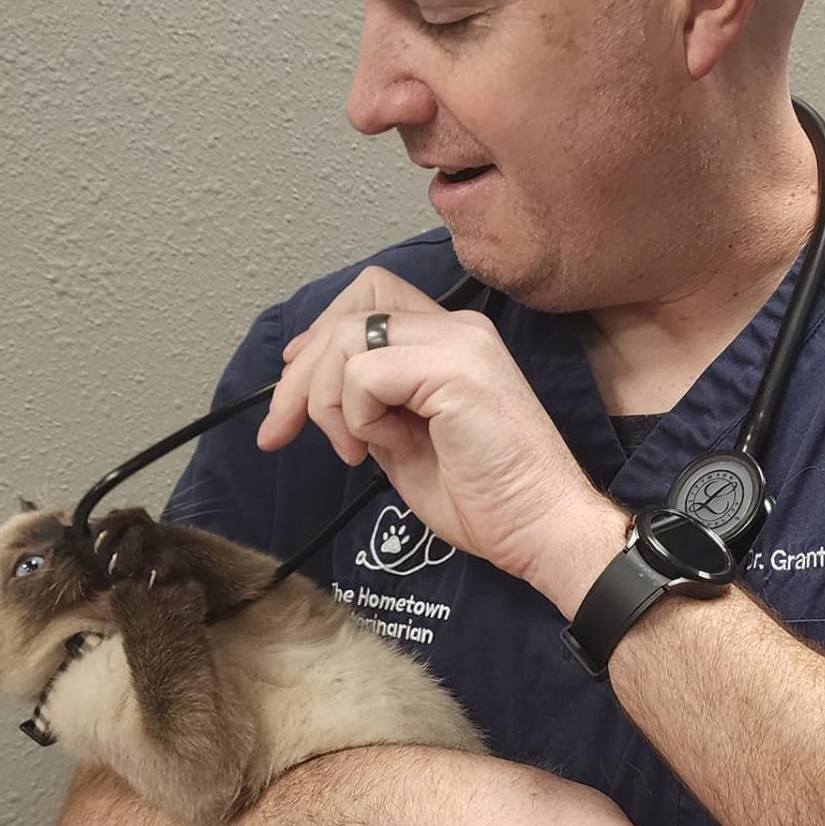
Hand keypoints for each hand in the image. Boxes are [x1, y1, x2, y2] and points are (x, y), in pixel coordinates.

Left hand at [256, 266, 616, 593]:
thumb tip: (316, 393)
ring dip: (328, 402)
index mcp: (453, 341)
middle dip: (299, 374)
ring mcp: (459, 344)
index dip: (320, 335)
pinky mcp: (455, 371)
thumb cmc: (488, 500)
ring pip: (347, 339)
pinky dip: (356, 416)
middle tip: (282, 430)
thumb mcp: (407, 445)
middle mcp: (458, 329)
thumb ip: (372, 408)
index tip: (294, 392)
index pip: (370, 297)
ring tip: (355, 450)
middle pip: (349, 310)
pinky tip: (381, 447)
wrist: (542, 528)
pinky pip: (365, 374)